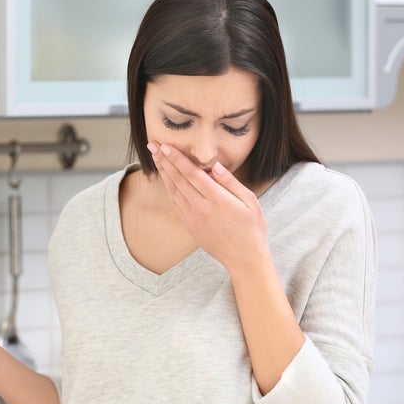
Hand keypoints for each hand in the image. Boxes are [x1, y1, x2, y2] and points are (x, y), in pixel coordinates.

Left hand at [146, 142, 268, 271]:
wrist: (244, 258)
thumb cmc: (251, 228)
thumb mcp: (249, 202)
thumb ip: (230, 182)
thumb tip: (214, 166)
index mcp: (217, 199)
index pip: (192, 174)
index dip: (177, 159)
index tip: (165, 147)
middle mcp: (201, 208)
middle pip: (178, 180)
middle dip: (164, 161)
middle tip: (152, 146)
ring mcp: (193, 218)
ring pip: (174, 191)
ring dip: (164, 173)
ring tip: (155, 158)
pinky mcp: (190, 226)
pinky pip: (176, 203)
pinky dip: (169, 189)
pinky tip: (166, 179)